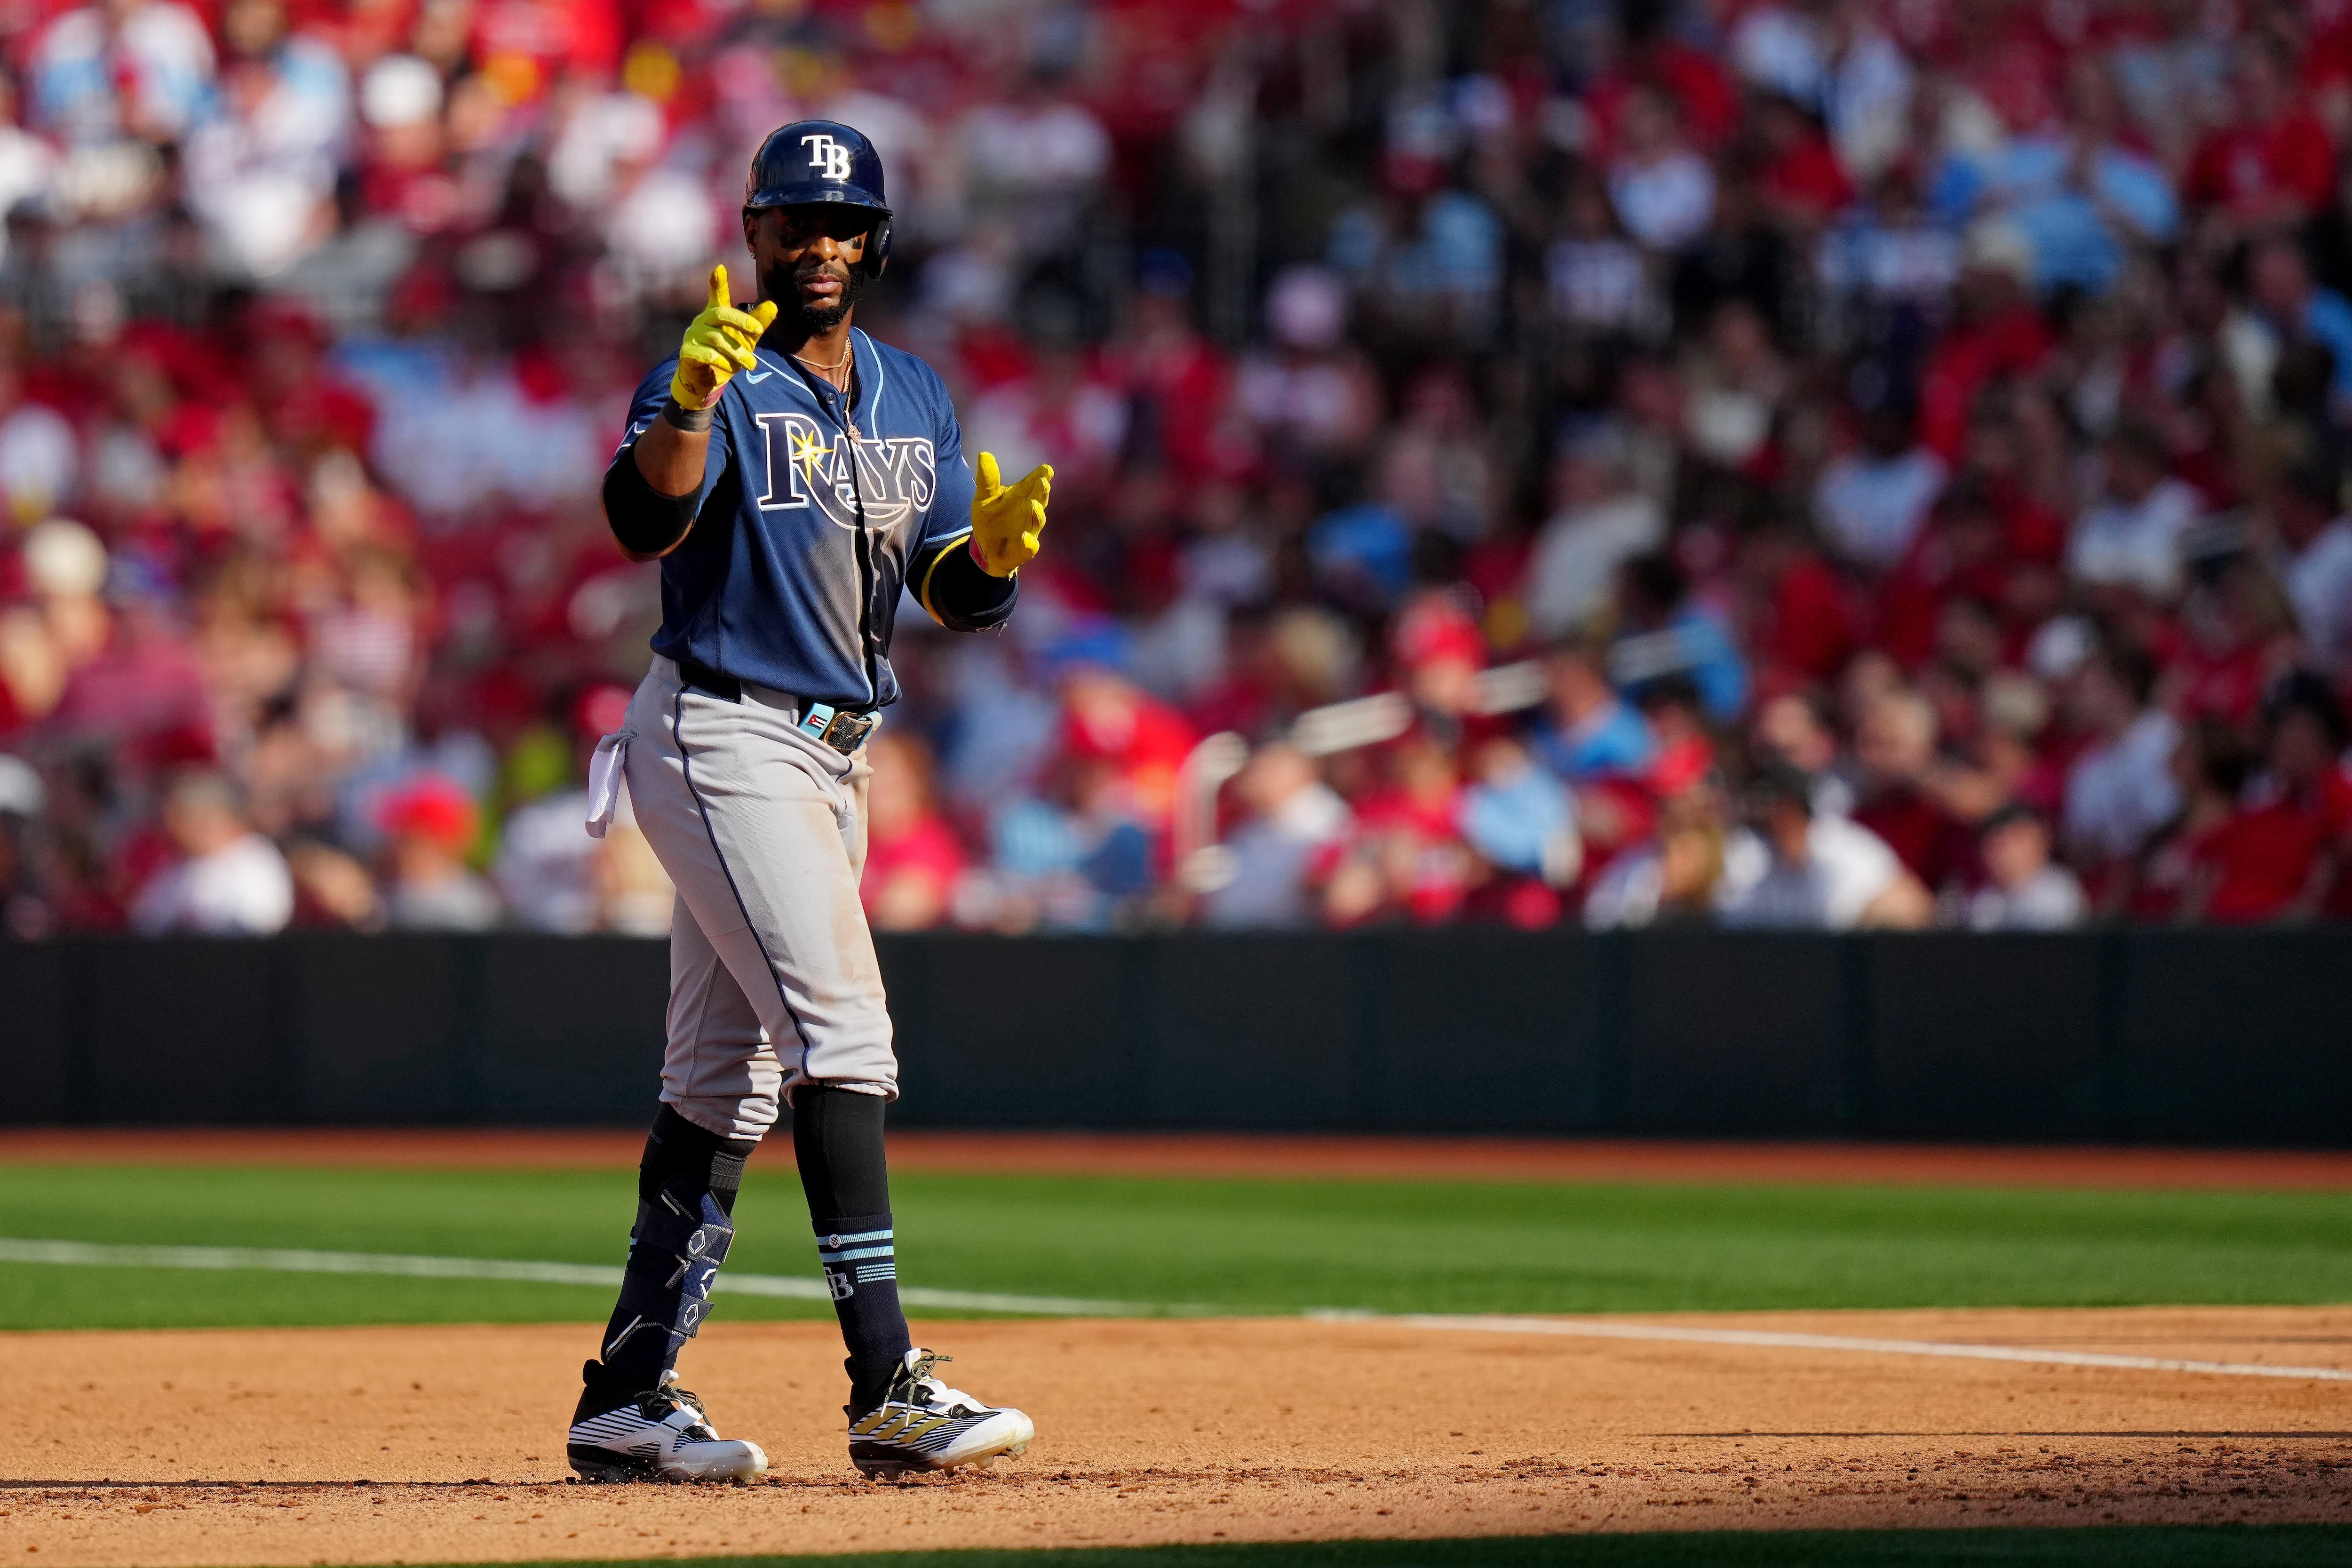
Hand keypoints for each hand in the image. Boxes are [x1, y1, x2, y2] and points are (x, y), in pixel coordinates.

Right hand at [670, 265, 778, 411]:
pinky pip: (708, 354)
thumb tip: (773, 305)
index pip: (717, 295)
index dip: (718, 282)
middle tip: (758, 331)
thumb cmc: (727, 353)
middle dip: (742, 321)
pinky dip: (723, 362)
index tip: (720, 267)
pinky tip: (731, 368)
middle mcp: (703, 320)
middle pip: (721, 313)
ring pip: (718, 339)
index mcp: (717, 313)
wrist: (708, 379)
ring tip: (751, 364)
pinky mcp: (688, 351)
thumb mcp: (747, 338)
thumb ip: (758, 323)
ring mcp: (693, 334)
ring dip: (737, 352)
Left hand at [969, 451, 1051, 576]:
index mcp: (1022, 496)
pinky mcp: (1024, 549)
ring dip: (1037, 514)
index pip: (1034, 483)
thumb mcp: (984, 497)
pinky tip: (1025, 537)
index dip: (1042, 475)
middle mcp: (1029, 511)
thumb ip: (987, 479)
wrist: (985, 546)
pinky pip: (1029, 546)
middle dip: (1042, 491)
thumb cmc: (990, 518)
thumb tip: (983, 454)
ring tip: (1033, 505)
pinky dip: (1029, 542)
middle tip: (1043, 482)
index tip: (1046, 469)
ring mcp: (1029, 530)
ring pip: (1037, 521)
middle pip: (1040, 499)